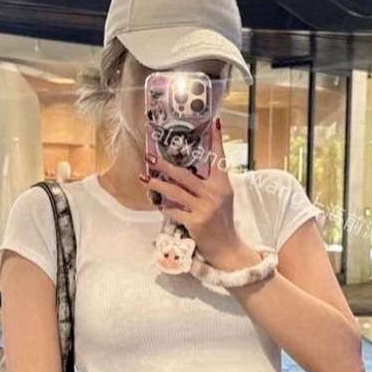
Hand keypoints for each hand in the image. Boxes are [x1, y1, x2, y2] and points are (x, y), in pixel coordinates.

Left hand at [141, 120, 259, 272]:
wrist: (227, 249)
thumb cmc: (222, 223)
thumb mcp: (222, 200)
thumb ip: (209, 185)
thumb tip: (188, 172)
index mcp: (223, 185)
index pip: (219, 159)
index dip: (216, 140)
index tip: (213, 122)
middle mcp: (215, 194)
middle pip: (185, 174)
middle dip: (164, 165)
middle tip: (150, 156)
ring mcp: (205, 208)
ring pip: (175, 192)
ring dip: (157, 184)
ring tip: (144, 178)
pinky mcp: (196, 222)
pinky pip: (174, 211)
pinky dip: (165, 207)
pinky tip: (158, 204)